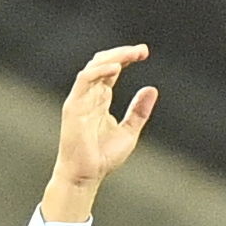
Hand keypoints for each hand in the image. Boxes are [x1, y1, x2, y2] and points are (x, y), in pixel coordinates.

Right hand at [47, 45, 156, 206]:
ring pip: (93, 67)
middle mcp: (89, 95)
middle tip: (142, 50)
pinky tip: (116, 68)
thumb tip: (152, 89)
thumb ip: (138, 111)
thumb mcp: (129, 131)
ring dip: (113, 57)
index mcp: (100, 99)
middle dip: (121, 53)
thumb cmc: (103, 156)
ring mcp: (80, 99)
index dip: (126, 58)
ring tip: (131, 54)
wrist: (86, 175)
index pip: (111, 69)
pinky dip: (99, 71)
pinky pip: (84, 80)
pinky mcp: (74, 106)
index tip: (144, 52)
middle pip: (102, 63)